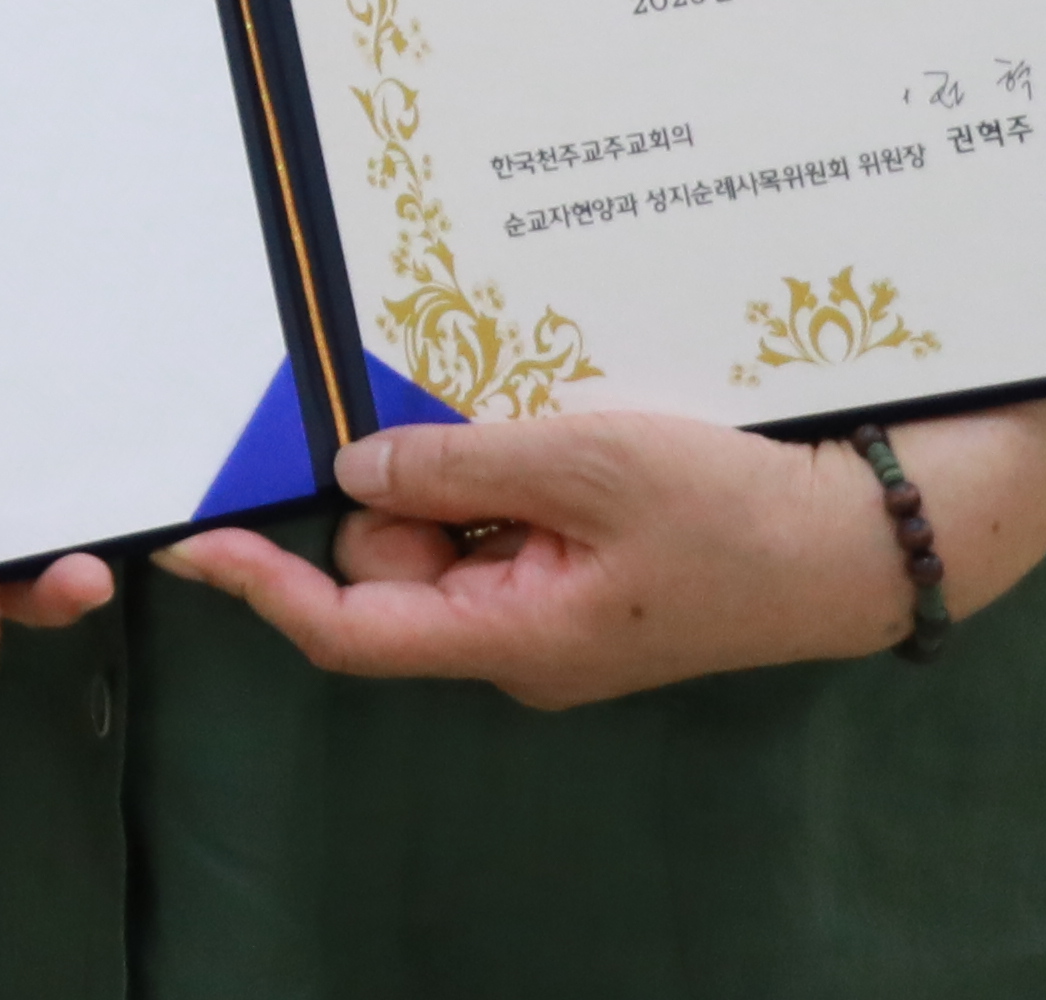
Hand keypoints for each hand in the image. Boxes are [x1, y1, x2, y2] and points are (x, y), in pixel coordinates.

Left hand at [158, 408, 955, 708]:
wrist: (857, 541)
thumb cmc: (733, 512)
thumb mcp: (589, 466)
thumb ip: (463, 467)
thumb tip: (354, 474)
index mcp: (512, 640)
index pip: (350, 630)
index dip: (263, 587)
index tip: (189, 542)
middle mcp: (517, 639)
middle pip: (393, 565)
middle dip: (401, 482)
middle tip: (467, 406)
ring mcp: (552, 607)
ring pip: (449, 532)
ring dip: (465, 466)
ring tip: (543, 412)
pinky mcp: (584, 573)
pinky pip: (505, 520)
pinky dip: (508, 468)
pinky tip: (561, 424)